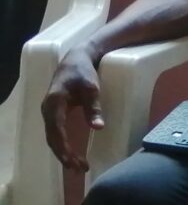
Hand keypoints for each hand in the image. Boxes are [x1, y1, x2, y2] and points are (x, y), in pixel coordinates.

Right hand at [41, 46, 104, 171]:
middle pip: (53, 138)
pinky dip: (64, 145)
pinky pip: (56, 133)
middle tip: (79, 169)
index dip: (64, 148)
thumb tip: (98, 127)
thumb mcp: (91, 88)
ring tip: (78, 166)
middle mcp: (48, 110)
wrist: (76, 58)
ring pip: (54, 137)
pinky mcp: (55, 113)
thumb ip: (93, 107)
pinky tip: (73, 154)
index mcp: (54, 104)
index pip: (56, 131)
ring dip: (64, 153)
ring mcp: (50, 112)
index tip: (73, 161)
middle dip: (65, 155)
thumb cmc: (84, 72)